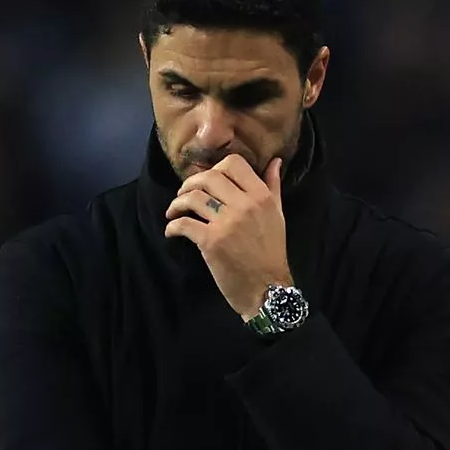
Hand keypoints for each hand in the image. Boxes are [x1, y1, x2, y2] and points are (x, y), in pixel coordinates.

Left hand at [165, 154, 292, 319]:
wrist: (267, 288)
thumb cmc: (271, 252)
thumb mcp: (277, 215)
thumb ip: (273, 186)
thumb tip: (275, 161)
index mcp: (261, 196)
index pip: (234, 163)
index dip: (215, 168)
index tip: (207, 181)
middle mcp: (245, 205)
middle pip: (209, 177)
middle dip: (190, 183)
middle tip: (184, 195)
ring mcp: (226, 223)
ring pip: (193, 197)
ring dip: (177, 203)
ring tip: (174, 211)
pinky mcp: (211, 241)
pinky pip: (184, 223)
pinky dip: (172, 226)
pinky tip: (172, 231)